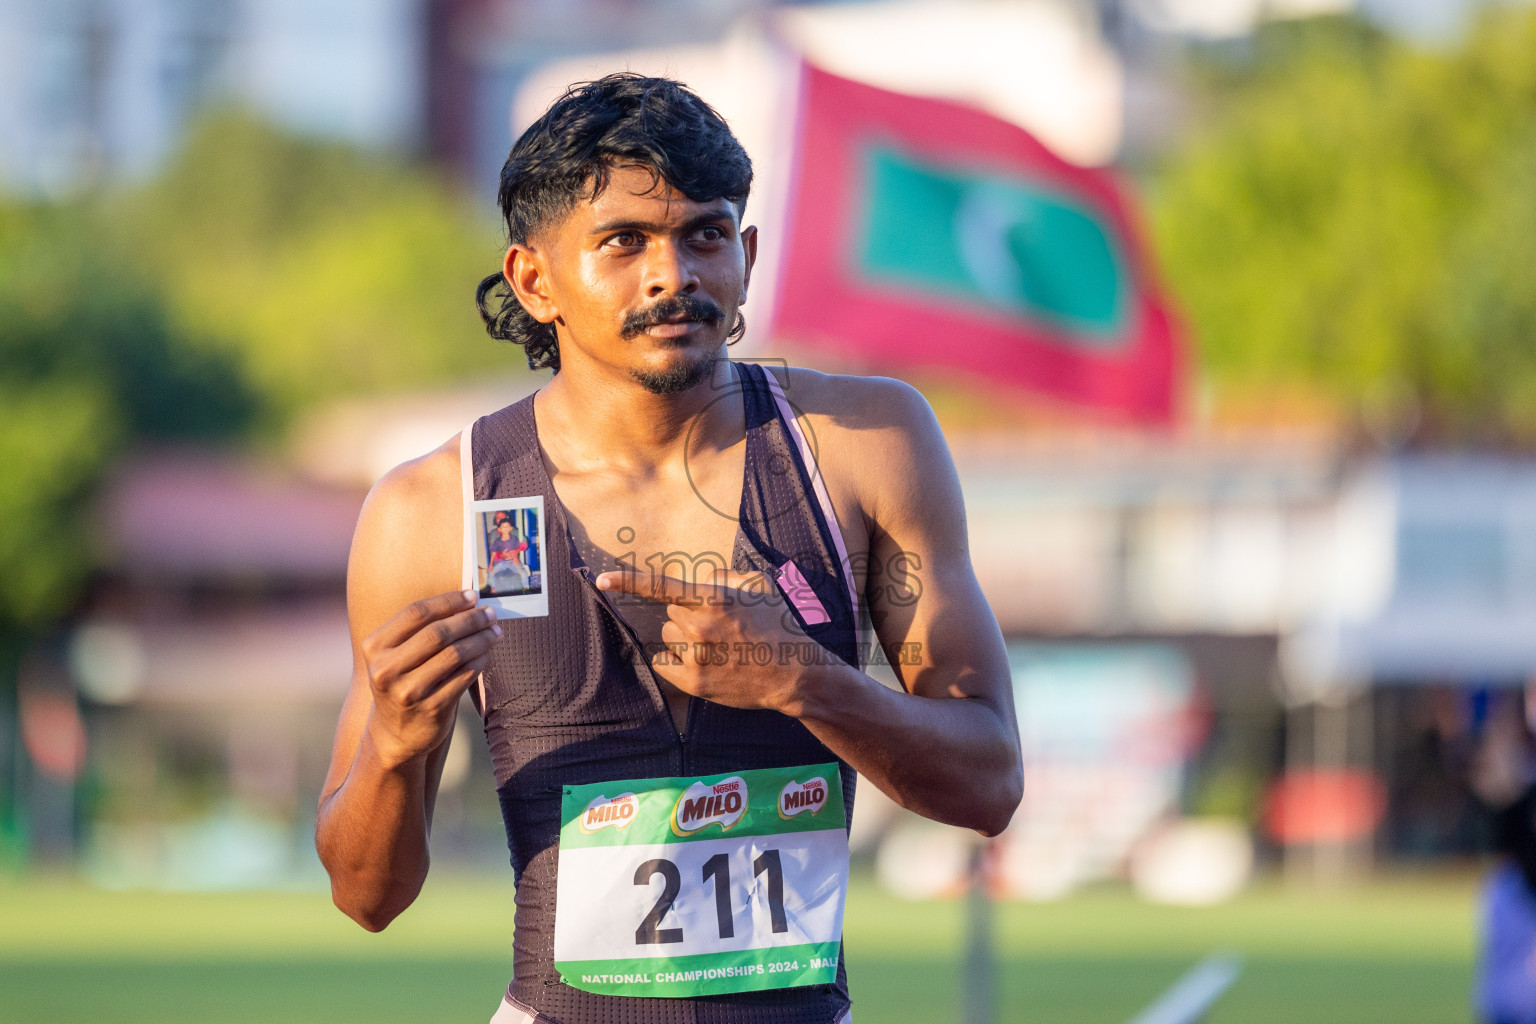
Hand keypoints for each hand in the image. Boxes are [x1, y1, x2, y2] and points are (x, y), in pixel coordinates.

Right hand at [359, 589, 499, 766]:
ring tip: (495, 632)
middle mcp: (387, 669)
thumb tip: (467, 601)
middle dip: (470, 619)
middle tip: (490, 614)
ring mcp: (408, 691)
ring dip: (480, 639)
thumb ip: (420, 630)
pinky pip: (464, 677)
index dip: (449, 601)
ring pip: (455, 654)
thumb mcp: (396, 655)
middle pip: (438, 633)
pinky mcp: (430, 709)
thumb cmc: (403, 682)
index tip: (472, 596)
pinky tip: (487, 653)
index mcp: (375, 647)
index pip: (416, 612)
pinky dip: (480, 661)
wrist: (395, 733)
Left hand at [595, 568, 818, 713]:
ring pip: (669, 638)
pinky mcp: (693, 681)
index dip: (628, 581)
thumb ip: (724, 576)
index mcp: (714, 598)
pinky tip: (706, 663)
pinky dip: (677, 661)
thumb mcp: (759, 587)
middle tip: (720, 629)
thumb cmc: (779, 625)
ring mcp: (695, 656)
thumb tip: (700, 579)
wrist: (794, 674)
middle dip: (688, 617)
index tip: (601, 579)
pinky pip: (665, 662)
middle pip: (670, 615)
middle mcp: (700, 626)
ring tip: (719, 648)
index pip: (662, 586)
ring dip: (685, 640)